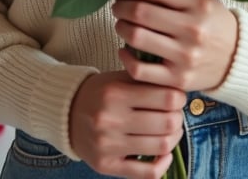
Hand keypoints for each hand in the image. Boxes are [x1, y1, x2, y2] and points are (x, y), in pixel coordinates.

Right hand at [68, 71, 184, 178]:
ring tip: (171, 131)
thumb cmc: (101, 93)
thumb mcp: (119, 78)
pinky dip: (163, 163)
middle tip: (175, 114)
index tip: (178, 97)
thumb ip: (146, 80)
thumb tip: (180, 88)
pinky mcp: (107, 166)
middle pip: (167, 122)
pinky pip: (147, 172)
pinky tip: (164, 153)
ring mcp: (108, 146)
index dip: (179, 97)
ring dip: (174, 138)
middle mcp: (110, 120)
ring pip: (161, 146)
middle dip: (178, 118)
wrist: (67, 114)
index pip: (166, 97)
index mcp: (115, 93)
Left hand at [112, 0, 238, 91]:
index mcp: (200, 4)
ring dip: (121, 27)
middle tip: (118, 7)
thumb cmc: (214, 25)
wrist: (237, 59)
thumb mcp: (203, 1)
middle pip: (142, 12)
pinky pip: (140, 69)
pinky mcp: (177, 80)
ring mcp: (184, 56)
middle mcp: (193, 29)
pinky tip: (124, 49)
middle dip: (122, 7)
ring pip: (137, 37)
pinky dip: (125, 57)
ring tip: (121, 24)